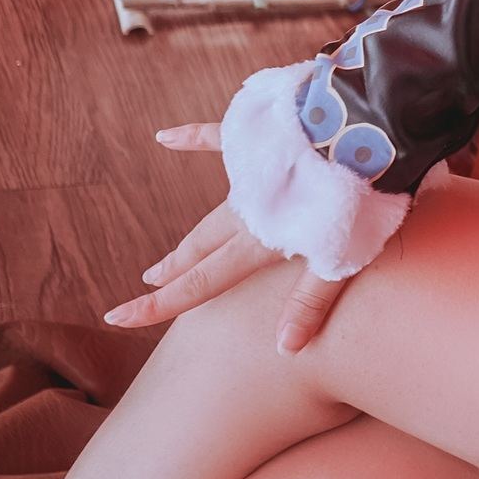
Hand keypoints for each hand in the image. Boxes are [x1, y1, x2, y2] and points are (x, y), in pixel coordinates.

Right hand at [104, 122, 351, 354]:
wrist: (361, 130)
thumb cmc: (359, 197)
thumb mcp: (342, 257)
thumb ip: (310, 302)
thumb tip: (284, 348)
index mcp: (261, 240)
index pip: (203, 281)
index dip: (160, 303)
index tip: (117, 317)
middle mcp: (246, 210)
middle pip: (202, 248)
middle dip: (176, 270)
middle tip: (151, 283)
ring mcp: (250, 174)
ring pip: (211, 212)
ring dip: (192, 236)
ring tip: (170, 256)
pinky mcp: (260, 139)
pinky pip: (218, 138)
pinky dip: (193, 137)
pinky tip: (165, 137)